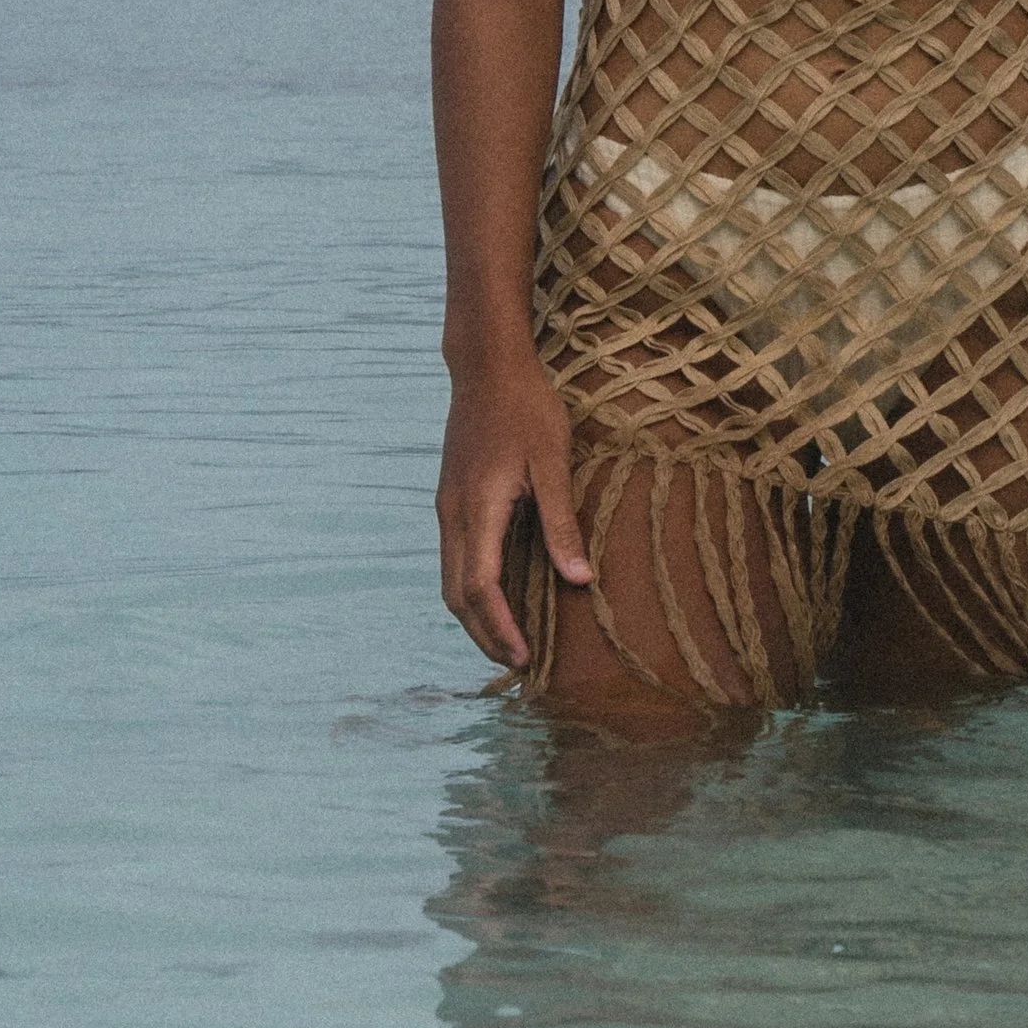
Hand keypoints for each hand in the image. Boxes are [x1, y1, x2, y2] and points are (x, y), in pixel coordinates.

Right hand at [436, 353, 592, 670]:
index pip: (480, 588)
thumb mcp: (553, 460)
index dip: (500, 628)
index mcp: (478, 509)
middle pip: (457, 595)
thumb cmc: (526, 406)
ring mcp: (447, 507)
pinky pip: (455, 558)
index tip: (525, 658)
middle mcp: (453, 515)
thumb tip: (580, 579)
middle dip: (484, 634)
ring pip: (451, 580)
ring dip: (476, 616)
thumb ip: (562, 521)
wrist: (486, 364)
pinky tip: (499, 594)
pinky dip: (472, 589)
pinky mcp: (451, 498)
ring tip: (510, 640)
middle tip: (520, 663)